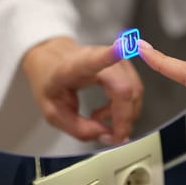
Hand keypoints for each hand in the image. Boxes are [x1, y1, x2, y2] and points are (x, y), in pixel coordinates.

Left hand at [21, 37, 142, 143]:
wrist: (53, 62)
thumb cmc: (51, 83)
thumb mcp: (53, 113)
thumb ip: (79, 128)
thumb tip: (107, 135)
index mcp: (73, 67)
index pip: (93, 60)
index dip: (110, 55)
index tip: (121, 48)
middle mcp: (97, 58)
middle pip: (124, 89)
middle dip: (124, 118)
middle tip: (113, 136)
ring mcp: (114, 59)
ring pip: (134, 92)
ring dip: (125, 115)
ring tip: (102, 121)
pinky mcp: (123, 65)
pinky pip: (134, 92)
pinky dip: (126, 109)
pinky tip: (109, 112)